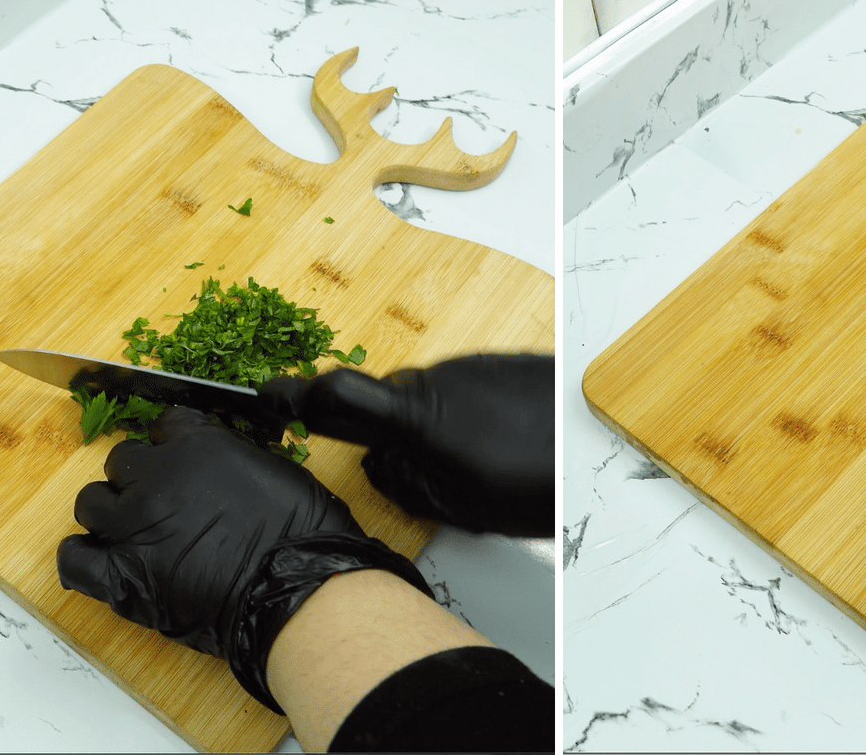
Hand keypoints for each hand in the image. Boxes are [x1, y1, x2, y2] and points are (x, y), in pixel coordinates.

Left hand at [57, 408, 429, 709]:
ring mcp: (133, 527)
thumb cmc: (298, 528)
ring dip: (109, 512)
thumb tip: (215, 466)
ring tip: (131, 530)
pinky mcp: (122, 577)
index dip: (172, 443)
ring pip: (90, 503)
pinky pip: (75, 560)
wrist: (293, 586)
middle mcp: (156, 476)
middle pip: (121, 460)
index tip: (180, 459)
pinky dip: (82, 557)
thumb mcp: (269, 466)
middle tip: (158, 500)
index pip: (165, 424)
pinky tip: (100, 560)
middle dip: (137, 476)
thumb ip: (228, 458)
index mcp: (196, 443)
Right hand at [261, 354, 553, 535]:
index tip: (267, 396)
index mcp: (417, 414)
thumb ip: (403, 481)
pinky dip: (467, 414)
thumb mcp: (458, 504)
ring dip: (436, 425)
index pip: (337, 395)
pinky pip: (461, 388)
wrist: (598, 445)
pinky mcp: (498, 361)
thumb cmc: (540, 479)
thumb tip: (378, 465)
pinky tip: (500, 444)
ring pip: (427, 396)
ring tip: (481, 464)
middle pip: (385, 400)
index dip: (295, 397)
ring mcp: (471, 363)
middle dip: (391, 432)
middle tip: (426, 472)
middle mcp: (439, 377)